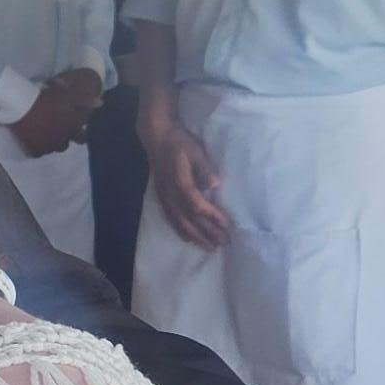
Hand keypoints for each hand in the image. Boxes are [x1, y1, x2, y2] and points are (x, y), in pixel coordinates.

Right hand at [9, 70, 104, 155]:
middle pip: (65, 146)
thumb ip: (85, 101)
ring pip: (51, 148)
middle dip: (63, 139)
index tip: (77, 129)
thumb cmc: (46, 100)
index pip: (82, 138)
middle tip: (56, 129)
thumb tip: (101, 103)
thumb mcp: (68, 96)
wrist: (20, 108)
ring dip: (50, 142)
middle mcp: (61, 142)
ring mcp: (46, 148)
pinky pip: (37, 152)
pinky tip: (32, 138)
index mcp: (71, 129)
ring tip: (43, 132)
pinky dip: (36, 146)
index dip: (81, 134)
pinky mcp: (32, 151)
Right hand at [140, 108, 230, 248]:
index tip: (227, 225)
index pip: (197, 205)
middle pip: (189, 219)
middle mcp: (170, 193)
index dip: (212, 217)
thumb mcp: (195, 150)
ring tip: (210, 247)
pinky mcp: (161, 197)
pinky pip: (170, 219)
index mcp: (179, 181)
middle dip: (207, 232)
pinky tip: (189, 239)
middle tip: (224, 243)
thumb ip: (204, 168)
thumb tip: (215, 185)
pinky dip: (181, 231)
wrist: (156, 136)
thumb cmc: (179, 141)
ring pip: (179, 222)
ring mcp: (164, 197)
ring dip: (195, 236)